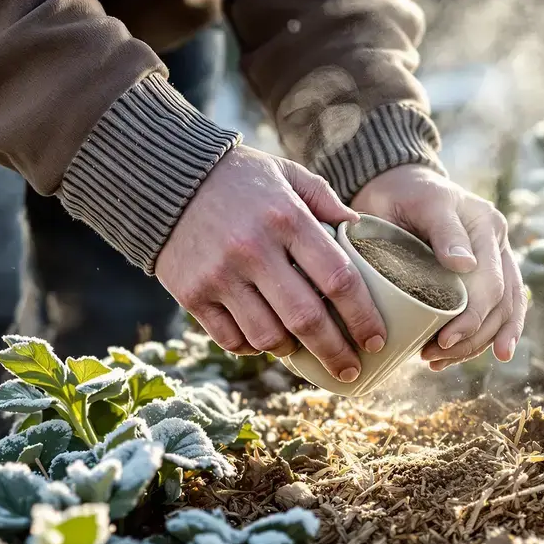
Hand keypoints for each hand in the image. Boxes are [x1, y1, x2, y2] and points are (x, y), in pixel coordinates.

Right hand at [155, 145, 387, 383]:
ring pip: (268, 338)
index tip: (375, 339)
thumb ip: (325, 200)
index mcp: (287, 218)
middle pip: (307, 319)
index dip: (363, 317)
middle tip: (351, 369)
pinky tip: (264, 339)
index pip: (338, 280)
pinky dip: (253, 347)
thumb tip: (362, 231)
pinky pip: (231, 340)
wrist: (168, 178)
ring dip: (292, 351)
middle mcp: (254, 249)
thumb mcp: (288, 174)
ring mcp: (220, 275)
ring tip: (304, 348)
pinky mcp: (191, 294)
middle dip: (336, 352)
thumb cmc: (240, 178)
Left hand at [351, 165, 526, 370]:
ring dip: (474, 345)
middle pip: (501, 305)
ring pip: (501, 315)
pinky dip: (477, 339)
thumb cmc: (406, 193)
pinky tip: (454, 357)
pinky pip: (492, 314)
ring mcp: (493, 262)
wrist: (398, 186)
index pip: (492, 284)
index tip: (444, 340)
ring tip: (439, 361)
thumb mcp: (423, 203)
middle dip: (471, 338)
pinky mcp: (481, 277)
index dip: (473, 318)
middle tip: (434, 356)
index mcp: (488, 227)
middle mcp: (498, 246)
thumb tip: (466, 265)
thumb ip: (445, 230)